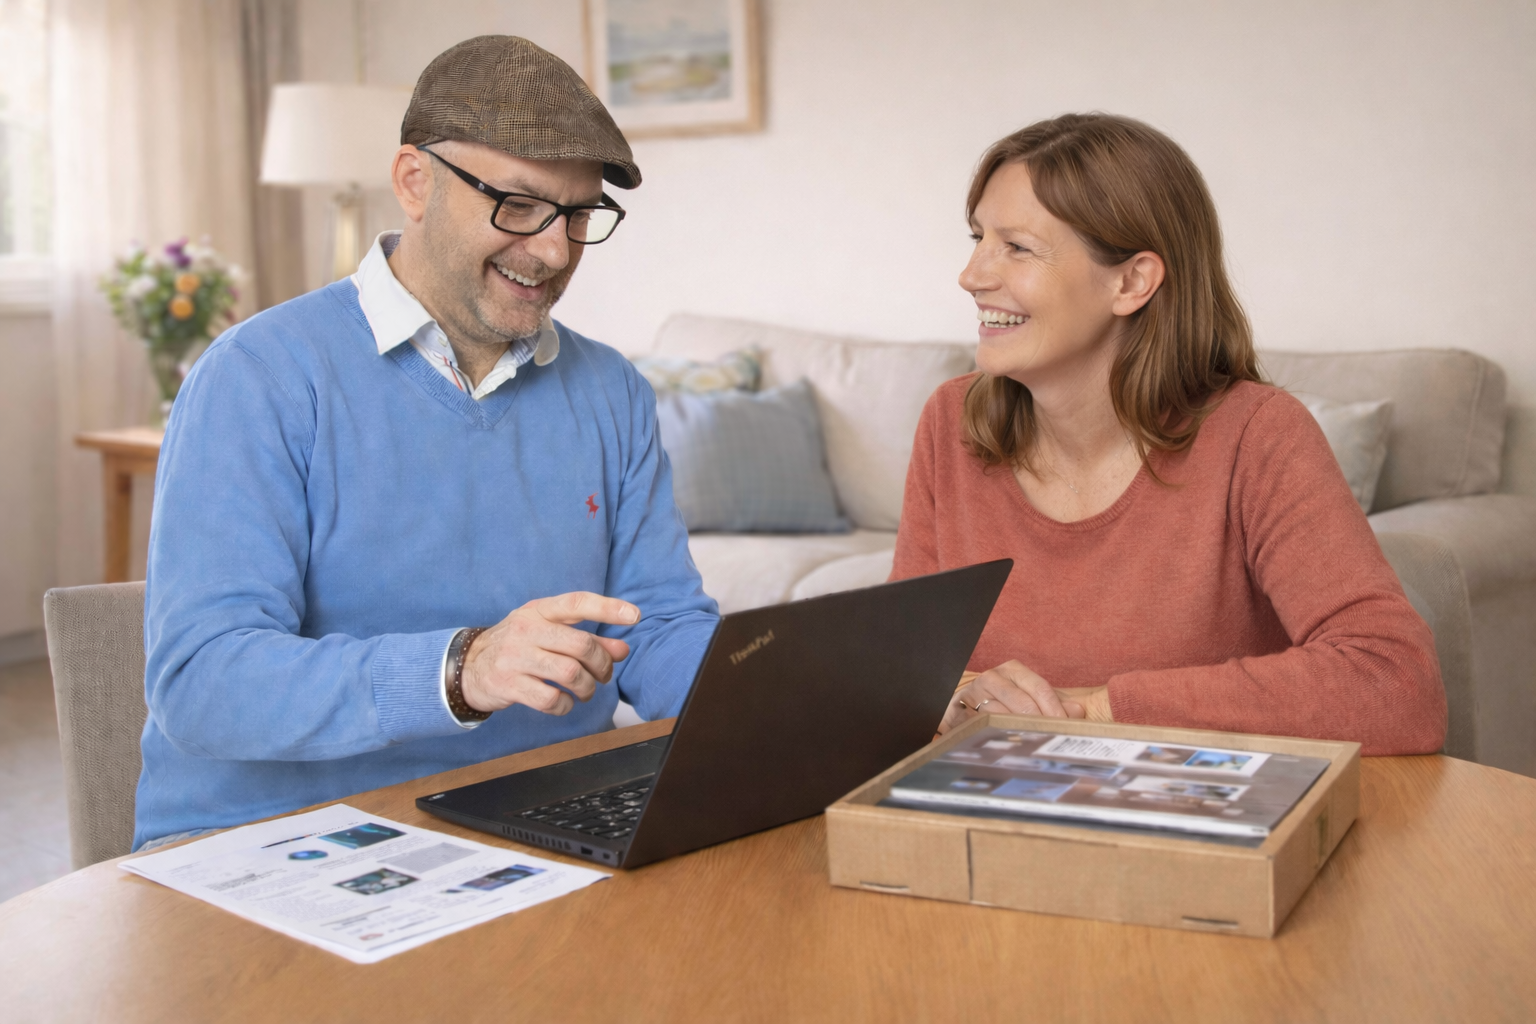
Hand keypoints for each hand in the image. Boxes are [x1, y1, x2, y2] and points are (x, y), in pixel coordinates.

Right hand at [461, 592, 639, 715]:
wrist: (468, 666)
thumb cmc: (519, 646)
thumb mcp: (548, 634)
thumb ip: (588, 640)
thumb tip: (623, 650)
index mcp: (538, 611)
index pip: (577, 603)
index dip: (608, 608)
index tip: (634, 616)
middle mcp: (527, 630)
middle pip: (581, 645)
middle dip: (602, 664)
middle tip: (603, 675)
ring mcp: (516, 658)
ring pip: (570, 674)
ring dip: (587, 688)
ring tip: (585, 691)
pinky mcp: (509, 685)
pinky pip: (551, 700)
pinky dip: (566, 705)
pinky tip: (564, 702)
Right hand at [939, 660, 1100, 732]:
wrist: (965, 704)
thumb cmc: (1004, 701)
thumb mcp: (1031, 698)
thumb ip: (1054, 703)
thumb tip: (1078, 711)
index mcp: (1013, 670)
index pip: (1040, 688)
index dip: (1055, 710)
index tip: (1066, 728)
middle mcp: (992, 677)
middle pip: (1022, 704)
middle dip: (1040, 725)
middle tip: (1052, 742)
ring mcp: (972, 694)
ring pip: (1001, 717)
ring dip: (1017, 735)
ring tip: (1031, 748)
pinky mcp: (956, 711)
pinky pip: (976, 727)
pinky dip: (990, 737)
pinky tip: (1003, 749)